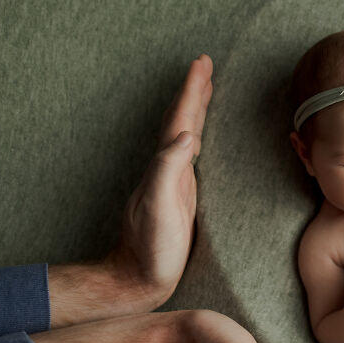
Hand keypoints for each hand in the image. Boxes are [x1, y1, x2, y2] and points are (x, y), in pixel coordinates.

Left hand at [108, 54, 212, 306]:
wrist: (138, 278)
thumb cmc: (151, 249)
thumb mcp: (161, 208)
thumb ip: (168, 171)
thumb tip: (185, 135)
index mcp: (165, 165)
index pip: (181, 120)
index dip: (192, 92)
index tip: (203, 64)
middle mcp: (167, 168)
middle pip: (181, 121)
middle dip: (194, 92)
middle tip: (205, 66)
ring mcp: (172, 182)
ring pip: (185, 135)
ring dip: (194, 111)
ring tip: (205, 92)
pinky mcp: (180, 197)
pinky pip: (190, 154)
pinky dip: (196, 136)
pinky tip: (199, 140)